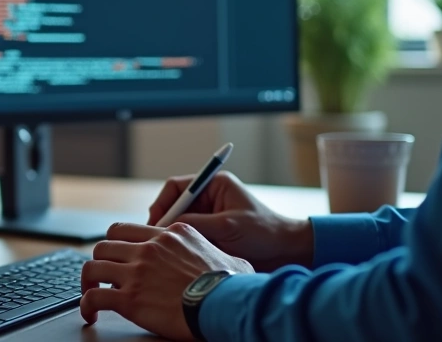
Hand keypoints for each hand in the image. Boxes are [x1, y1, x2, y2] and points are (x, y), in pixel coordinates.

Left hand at [81, 222, 253, 339]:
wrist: (225, 305)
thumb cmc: (231, 286)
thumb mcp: (229, 257)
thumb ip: (214, 253)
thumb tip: (226, 261)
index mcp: (170, 235)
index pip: (127, 229)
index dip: (117, 243)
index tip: (118, 256)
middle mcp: (149, 248)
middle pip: (105, 245)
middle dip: (100, 260)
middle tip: (102, 274)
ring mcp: (136, 272)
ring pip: (93, 266)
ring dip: (88, 281)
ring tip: (90, 293)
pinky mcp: (129, 298)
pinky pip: (94, 297)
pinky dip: (87, 306)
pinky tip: (90, 314)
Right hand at [149, 171, 312, 271]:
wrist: (286, 252)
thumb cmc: (263, 233)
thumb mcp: (227, 225)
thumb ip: (195, 223)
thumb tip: (165, 227)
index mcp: (214, 185)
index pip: (176, 187)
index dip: (163, 204)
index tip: (156, 223)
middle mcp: (209, 198)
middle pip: (175, 206)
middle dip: (165, 222)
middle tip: (156, 240)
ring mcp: (209, 217)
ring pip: (180, 224)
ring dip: (175, 235)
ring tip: (169, 250)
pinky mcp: (211, 234)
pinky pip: (189, 237)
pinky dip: (184, 245)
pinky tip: (181, 256)